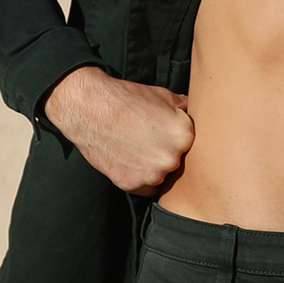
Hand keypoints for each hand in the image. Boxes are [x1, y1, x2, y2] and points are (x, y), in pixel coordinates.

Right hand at [43, 65, 194, 195]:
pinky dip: (138, 177)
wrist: (89, 108)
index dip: (180, 138)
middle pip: (178, 161)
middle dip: (167, 152)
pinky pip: (144, 187)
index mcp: (185, 136)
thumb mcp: (163, 95)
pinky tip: (128, 158)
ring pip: (161, 176)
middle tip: (150, 140)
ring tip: (136, 147)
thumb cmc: (125, 99)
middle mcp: (171, 158)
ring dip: (153, 166)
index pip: (194, 144)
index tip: (167, 133)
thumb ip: (185, 109)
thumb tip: (194, 113)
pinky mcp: (131, 184)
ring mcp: (151, 174)